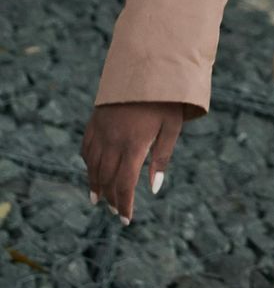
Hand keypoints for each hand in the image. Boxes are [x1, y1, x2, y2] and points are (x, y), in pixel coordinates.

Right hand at [83, 101, 187, 224]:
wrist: (146, 68)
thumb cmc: (165, 100)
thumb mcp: (171, 128)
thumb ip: (161, 158)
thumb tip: (153, 189)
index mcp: (134, 145)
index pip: (124, 184)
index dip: (124, 204)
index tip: (126, 219)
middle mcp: (113, 141)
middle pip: (107, 179)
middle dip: (111, 199)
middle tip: (115, 212)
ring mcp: (101, 131)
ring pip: (93, 166)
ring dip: (95, 185)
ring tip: (98, 199)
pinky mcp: (94, 122)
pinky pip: (86, 149)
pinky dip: (88, 164)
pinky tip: (92, 172)